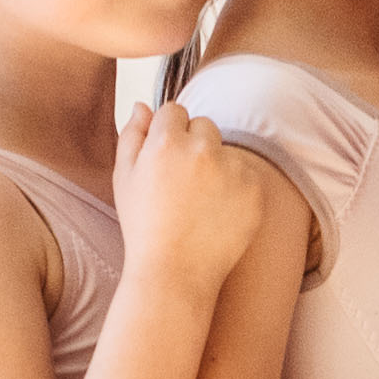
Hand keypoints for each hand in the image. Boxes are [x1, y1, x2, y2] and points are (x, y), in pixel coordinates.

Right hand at [116, 99, 259, 302]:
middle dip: (194, 146)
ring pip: (227, 150)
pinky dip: (236, 188)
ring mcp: (233, 169)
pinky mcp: (254, 190)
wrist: (175, 273)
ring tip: (200, 202)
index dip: (168, 135)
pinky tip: (217, 213)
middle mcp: (203, 150)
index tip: (166, 160)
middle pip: (204, 125)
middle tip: (183, 184)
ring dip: (217, 165)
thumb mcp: (124, 179)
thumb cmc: (144, 228)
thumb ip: (131, 135)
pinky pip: (246, 174)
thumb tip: (142, 105)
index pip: (174, 111)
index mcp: (167, 142)